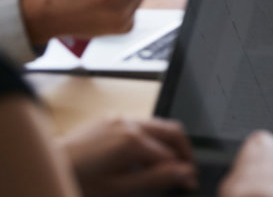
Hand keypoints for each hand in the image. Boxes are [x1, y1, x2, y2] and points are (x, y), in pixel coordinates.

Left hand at [59, 117, 195, 196]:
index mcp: (133, 141)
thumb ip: (156, 179)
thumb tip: (184, 172)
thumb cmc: (79, 181)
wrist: (49, 167)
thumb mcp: (120, 189)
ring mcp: (119, 118)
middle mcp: (129, 123)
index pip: (171, 155)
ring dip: (167, 143)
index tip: (188, 183)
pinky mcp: (109, 118)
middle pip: (172, 131)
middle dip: (184, 150)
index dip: (183, 171)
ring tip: (166, 164)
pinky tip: (142, 156)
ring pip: (157, 125)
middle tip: (186, 169)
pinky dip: (149, 137)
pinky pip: (139, 124)